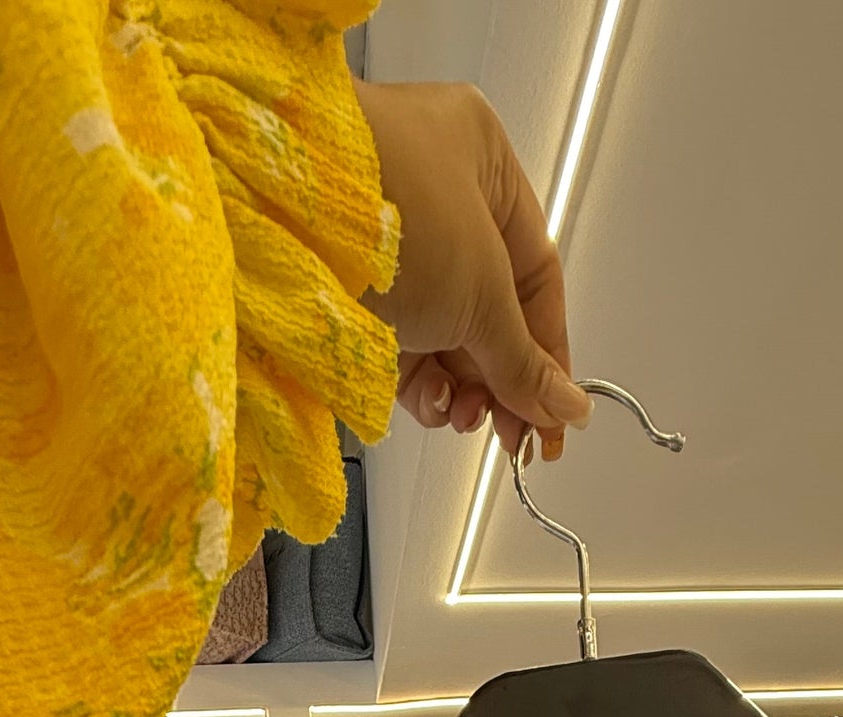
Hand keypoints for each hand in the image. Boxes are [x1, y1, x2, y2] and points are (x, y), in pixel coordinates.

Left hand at [354, 79, 589, 459]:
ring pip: (440, 330)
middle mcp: (432, 190)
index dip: (550, 349)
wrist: (277, 214)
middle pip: (488, 307)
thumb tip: (565, 405)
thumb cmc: (389, 209)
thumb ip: (524, 360)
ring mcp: (384, 237)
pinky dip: (416, 381)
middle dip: (501, 376)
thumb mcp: (481, 291)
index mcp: (480, 157)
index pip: (534, 272)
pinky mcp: (343, 283)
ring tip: (465, 417)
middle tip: (516, 432)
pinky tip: (428, 403)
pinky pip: (394, 339)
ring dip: (460, 386)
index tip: (557, 409)